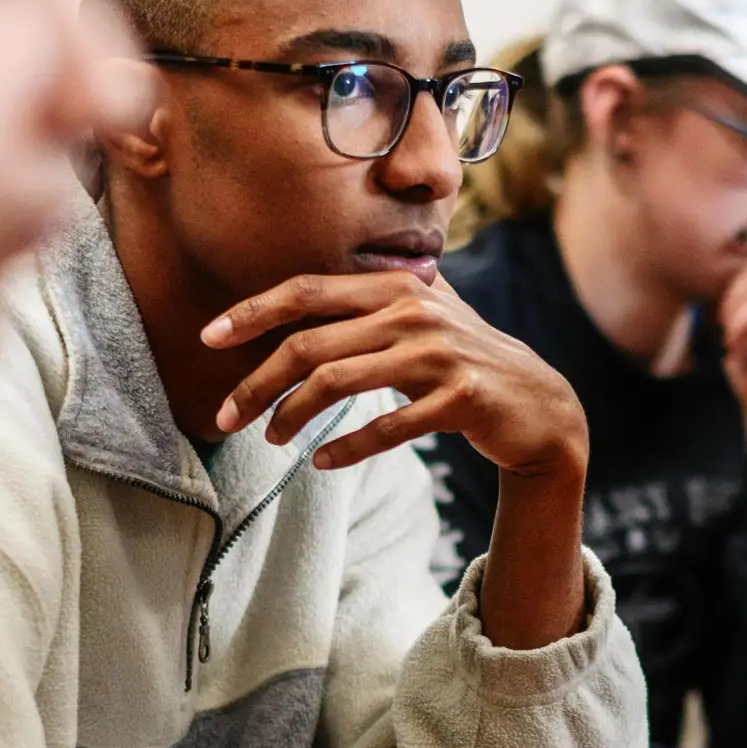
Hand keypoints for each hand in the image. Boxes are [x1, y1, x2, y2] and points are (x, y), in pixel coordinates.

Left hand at [203, 271, 587, 480]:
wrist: (538, 405)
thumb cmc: (465, 361)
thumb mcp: (421, 319)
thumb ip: (368, 305)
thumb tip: (294, 298)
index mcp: (396, 286)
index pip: (306, 290)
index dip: (252, 312)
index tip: (208, 337)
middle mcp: (414, 312)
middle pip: (311, 344)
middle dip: (258, 382)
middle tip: (227, 416)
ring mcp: (439, 354)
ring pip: (339, 381)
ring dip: (293, 415)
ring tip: (272, 439)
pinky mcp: (460, 398)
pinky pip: (388, 427)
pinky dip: (348, 447)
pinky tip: (322, 461)